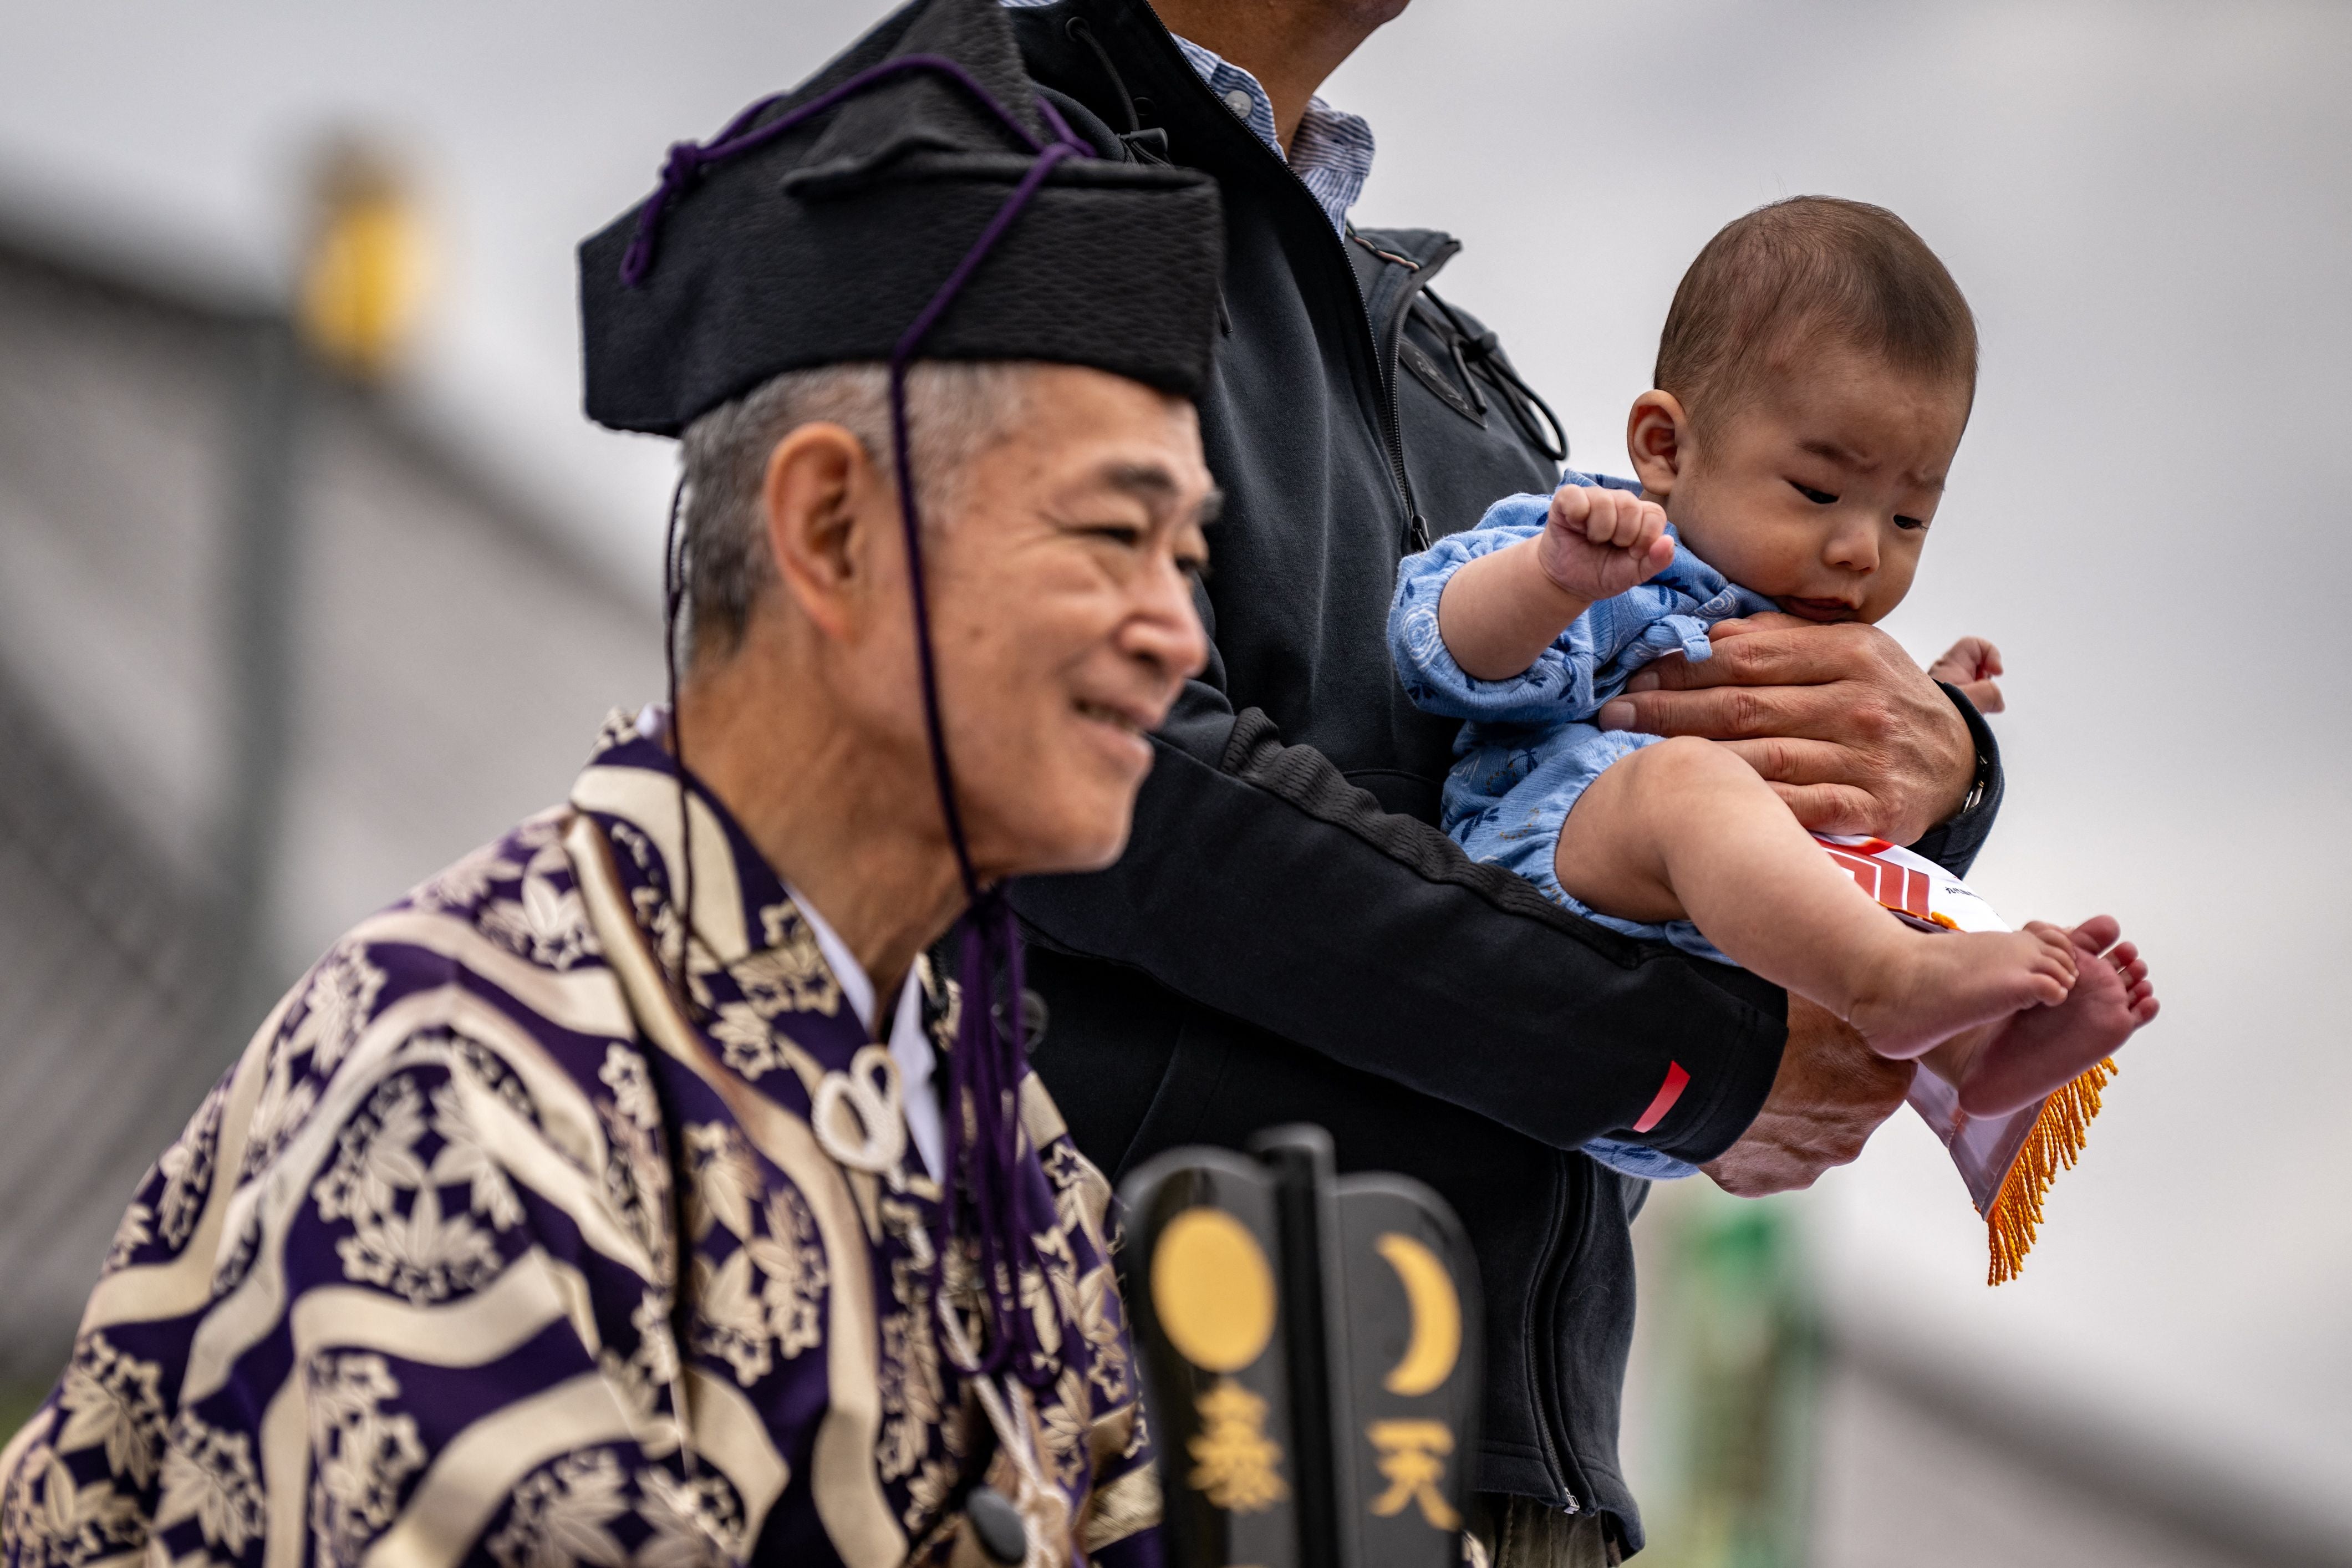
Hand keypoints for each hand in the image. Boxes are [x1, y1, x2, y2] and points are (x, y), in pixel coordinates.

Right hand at [1536, 485, 1673, 602]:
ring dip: (1599, 530)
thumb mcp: (1634, 574)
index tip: (1632, 553)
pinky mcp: (1567, 499)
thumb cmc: (1603, 573)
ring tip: (1593, 539)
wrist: (1569, 582)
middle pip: (1630, 505)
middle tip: (1610, 546)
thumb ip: (1657, 561)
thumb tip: (1668, 541)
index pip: (1654, 514)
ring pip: (1604, 501)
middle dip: (1621, 535)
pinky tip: (1576, 527)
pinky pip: (1574, 496)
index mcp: (1640, 516)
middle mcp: (1619, 502)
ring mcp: (1593, 497)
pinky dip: (1576, 515)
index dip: (1645, 537)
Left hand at [1595, 613, 1974, 842]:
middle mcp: (1860, 700)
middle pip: (1744, 705)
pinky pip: (1796, 806)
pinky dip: (1747, 804)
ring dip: (1693, 758)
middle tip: (1614, 713)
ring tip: (1636, 755)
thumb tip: (1713, 633)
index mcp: (1851, 651)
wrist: (1960, 761)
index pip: (1749, 657)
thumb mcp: (1852, 651)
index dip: (1684, 666)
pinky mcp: (1874, 808)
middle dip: (1669, 709)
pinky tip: (1701, 801)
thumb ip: (1784, 638)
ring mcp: (1868, 756)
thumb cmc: (1888, 701)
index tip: (1636, 675)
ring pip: (1762, 756)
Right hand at [1702, 995, 1914, 1195]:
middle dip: (1818, 1092)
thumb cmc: (1764, 1023)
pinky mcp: (1760, 1182)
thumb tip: (1860, 990)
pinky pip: (1758, 1160)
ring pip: (1800, 1139)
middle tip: (1780, 1062)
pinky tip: (1727, 1113)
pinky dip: (1746, 1141)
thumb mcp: (1821, 997)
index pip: (1886, 1072)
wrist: (1697, 1067)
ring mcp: (1805, 1166)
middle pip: (1843, 1111)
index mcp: (1881, 1089)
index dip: (1856, 1054)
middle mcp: (1852, 1138)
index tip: (1827, 1041)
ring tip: (1747, 1087)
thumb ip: (1850, 1005)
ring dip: (1782, 1119)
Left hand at [1927, 636, 2004, 713]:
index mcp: (1949, 665)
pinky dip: (1974, 707)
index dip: (1990, 653)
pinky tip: (1970, 717)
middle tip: (1983, 696)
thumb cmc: (1936, 717)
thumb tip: (1996, 702)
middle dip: (1987, 681)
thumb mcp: (1973, 700)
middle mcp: (1946, 674)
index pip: (1973, 645)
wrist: (1916, 737)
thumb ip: (1990, 693)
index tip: (1995, 673)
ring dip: (1981, 697)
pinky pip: (1967, 699)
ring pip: (1973, 684)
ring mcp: (1947, 689)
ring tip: (1975, 710)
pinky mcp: (1946, 703)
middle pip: (1977, 665)